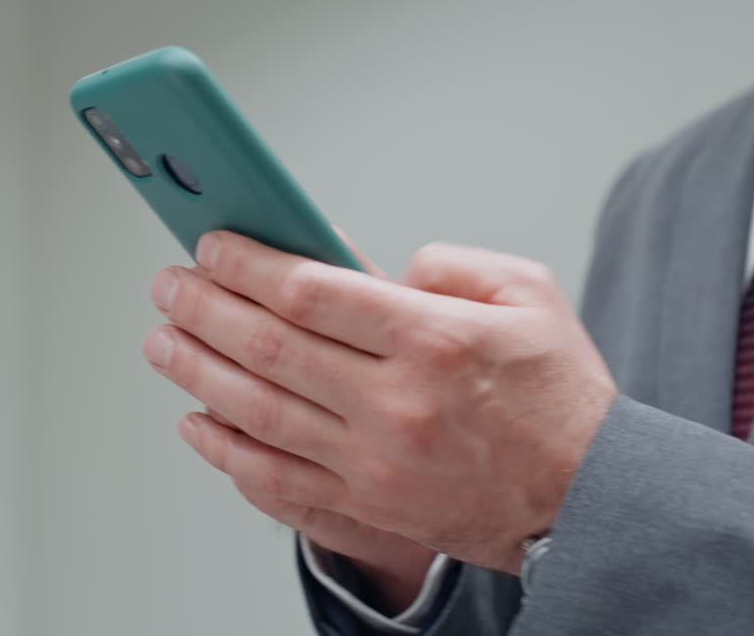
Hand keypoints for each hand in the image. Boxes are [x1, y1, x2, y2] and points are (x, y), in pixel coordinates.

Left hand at [144, 232, 616, 572]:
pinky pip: (277, 483)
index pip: (309, 292)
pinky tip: (198, 425)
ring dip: (198, 374)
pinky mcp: (370, 508)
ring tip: (163, 343)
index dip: (247, 264)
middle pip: (269, 348)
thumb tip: (371, 265)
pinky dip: (228, 454)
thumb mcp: (529, 295)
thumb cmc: (560, 398)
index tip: (213, 246)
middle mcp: (394, 405)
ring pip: (258, 414)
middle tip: (169, 286)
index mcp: (431, 340)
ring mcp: (375, 464)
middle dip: (204, 310)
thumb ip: (448, 264)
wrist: (590, 503)